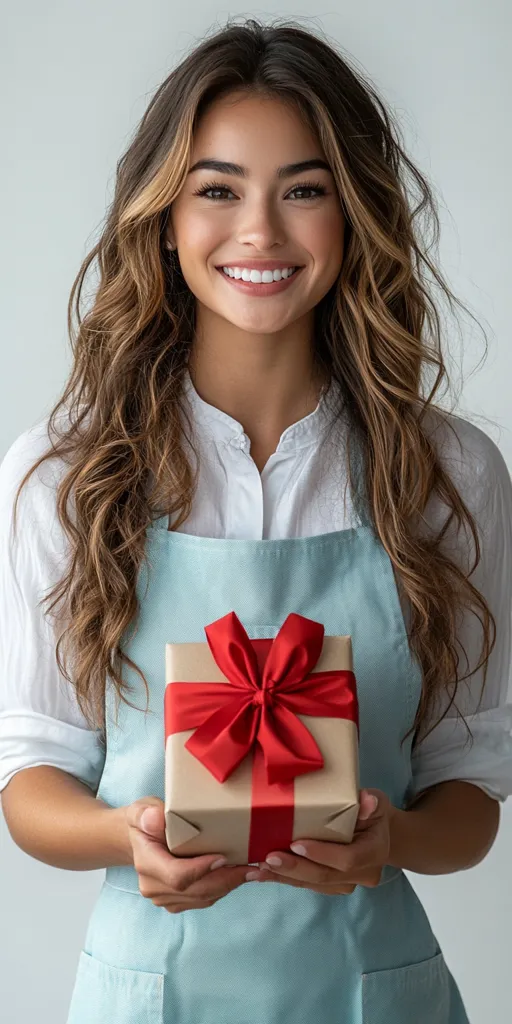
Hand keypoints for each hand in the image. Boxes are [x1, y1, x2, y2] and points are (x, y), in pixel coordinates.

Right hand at [125, 797, 248, 912]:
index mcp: (146, 863)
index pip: (177, 875)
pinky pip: (202, 900)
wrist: (139, 839)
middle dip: (226, 880)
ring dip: (228, 886)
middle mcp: (153, 886)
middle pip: (195, 891)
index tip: (224, 857)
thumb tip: (156, 818)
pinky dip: (222, 889)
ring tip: (251, 871)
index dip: (202, 870)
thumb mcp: (142, 809)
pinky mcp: (175, 902)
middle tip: (252, 868)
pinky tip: (237, 876)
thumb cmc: (144, 820)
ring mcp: (163, 897)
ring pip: (202, 898)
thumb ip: (147, 813)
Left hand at [246, 789, 393, 893]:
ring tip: (257, 870)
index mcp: (375, 851)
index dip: (323, 854)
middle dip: (295, 868)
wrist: (378, 832)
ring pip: (314, 884)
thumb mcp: (375, 801)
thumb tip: (366, 800)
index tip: (296, 844)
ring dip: (284, 877)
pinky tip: (261, 875)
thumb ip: (369, 802)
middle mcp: (363, 874)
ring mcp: (348, 883)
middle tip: (268, 858)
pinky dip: (283, 879)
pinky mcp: (332, 885)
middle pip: (326, 877)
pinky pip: (307, 884)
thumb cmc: (373, 812)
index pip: (349, 858)